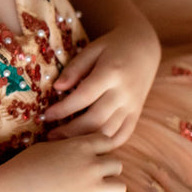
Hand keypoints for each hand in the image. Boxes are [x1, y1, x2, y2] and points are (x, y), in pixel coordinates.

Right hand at [0, 134, 125, 191]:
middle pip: (117, 165)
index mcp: (81, 146)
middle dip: (107, 171)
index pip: (108, 141)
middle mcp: (92, 165)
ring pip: (120, 188)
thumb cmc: (23, 167)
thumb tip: (73, 148)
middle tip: (92, 179)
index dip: (101, 150)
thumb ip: (66, 146)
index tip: (90, 158)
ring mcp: (92, 189)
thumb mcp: (45, 147)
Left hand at [43, 23, 160, 146]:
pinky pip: (123, 135)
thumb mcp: (92, 49)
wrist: (145, 47)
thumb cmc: (113, 46)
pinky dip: (105, 145)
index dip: (63, 109)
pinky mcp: (137, 114)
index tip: (46, 115)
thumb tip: (57, 88)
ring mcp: (132, 106)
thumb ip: (75, 68)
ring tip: (64, 144)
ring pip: (108, 132)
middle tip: (50, 137)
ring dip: (85, 141)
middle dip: (70, 131)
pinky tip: (87, 145)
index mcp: (111, 73)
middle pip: (96, 119)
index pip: (84, 96)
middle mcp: (124, 93)